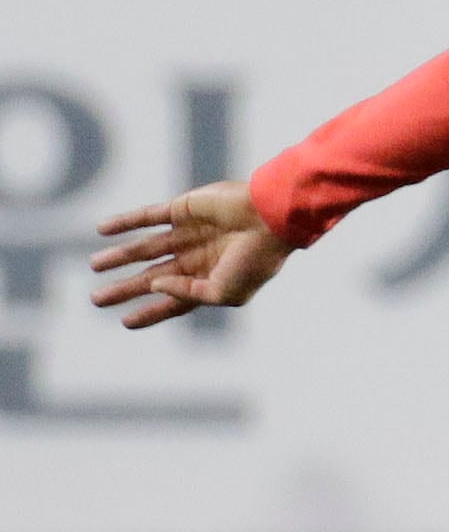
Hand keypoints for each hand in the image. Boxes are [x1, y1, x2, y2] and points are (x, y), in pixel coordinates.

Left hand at [89, 181, 292, 328]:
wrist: (271, 217)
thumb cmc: (256, 259)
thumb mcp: (224, 292)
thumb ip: (187, 293)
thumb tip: (155, 284)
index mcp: (211, 280)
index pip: (174, 300)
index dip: (150, 312)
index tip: (125, 322)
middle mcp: (197, 257)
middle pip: (153, 276)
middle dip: (125, 288)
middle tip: (96, 300)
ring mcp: (190, 233)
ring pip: (146, 248)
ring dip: (119, 257)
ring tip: (94, 266)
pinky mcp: (184, 209)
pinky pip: (148, 216)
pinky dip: (125, 222)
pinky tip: (102, 230)